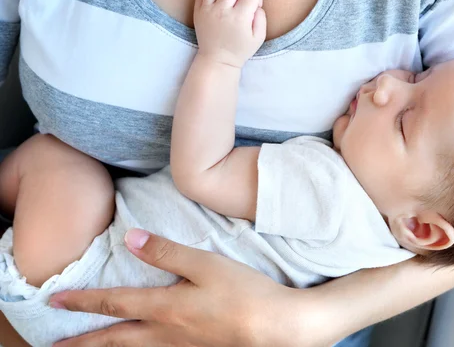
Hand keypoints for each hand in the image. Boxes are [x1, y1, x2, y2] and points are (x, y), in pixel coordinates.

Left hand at [48, 229, 305, 346]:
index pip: (114, 304)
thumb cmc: (244, 292)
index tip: (56, 301)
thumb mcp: (206, 264)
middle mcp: (165, 334)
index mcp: (165, 308)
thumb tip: (132, 238)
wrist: (278, 328)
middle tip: (55, 346)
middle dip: (82, 342)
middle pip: (114, 339)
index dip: (83, 302)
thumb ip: (168, 252)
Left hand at [194, 0, 266, 67]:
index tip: (254, 7)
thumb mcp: (259, 38)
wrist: (217, 60)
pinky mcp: (198, 11)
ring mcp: (207, 10)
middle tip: (241, 1)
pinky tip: (217, 0)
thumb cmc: (240, 50)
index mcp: (239, 18)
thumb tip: (256, 4)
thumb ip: (261, 18)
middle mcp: (222, 11)